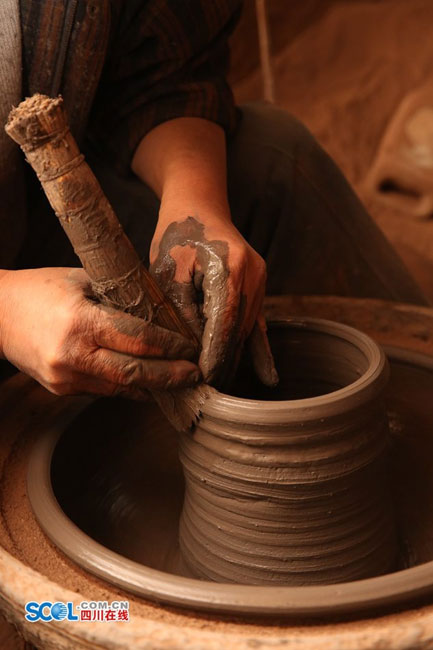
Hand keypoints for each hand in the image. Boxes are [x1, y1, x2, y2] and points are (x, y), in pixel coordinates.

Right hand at [0, 267, 199, 397]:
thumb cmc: (40, 289)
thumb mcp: (83, 280)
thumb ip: (120, 296)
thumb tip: (162, 309)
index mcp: (80, 321)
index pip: (138, 339)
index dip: (170, 347)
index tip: (190, 348)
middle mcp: (72, 355)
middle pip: (134, 372)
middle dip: (170, 376)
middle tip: (195, 375)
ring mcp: (65, 378)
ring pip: (121, 388)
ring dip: (152, 386)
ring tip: (179, 381)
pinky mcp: (61, 389)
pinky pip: (104, 390)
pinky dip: (128, 387)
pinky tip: (147, 382)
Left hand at [150, 215, 277, 387]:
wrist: (198, 205)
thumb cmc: (177, 235)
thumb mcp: (169, 272)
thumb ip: (183, 311)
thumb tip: (193, 351)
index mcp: (230, 269)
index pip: (224, 324)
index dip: (214, 355)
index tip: (204, 381)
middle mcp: (253, 276)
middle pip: (239, 331)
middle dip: (223, 363)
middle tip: (207, 395)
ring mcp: (260, 281)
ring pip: (247, 330)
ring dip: (233, 357)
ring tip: (219, 389)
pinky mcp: (259, 286)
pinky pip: (258, 323)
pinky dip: (258, 350)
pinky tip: (268, 377)